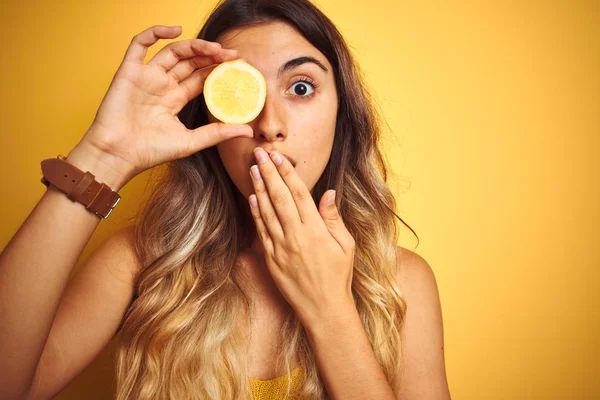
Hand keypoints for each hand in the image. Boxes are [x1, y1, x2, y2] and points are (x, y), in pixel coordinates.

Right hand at [76, 25, 252, 182]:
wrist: (118, 154)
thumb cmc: (150, 151)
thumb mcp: (191, 142)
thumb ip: (218, 133)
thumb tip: (248, 130)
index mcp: (175, 99)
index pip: (200, 78)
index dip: (218, 70)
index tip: (239, 66)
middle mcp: (162, 85)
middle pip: (190, 63)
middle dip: (212, 56)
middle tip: (232, 54)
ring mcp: (146, 77)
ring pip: (172, 52)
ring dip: (194, 46)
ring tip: (215, 48)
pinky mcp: (129, 71)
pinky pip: (140, 44)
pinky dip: (155, 33)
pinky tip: (175, 30)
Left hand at [247, 147, 355, 327]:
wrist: (324, 308)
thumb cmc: (338, 276)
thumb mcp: (345, 245)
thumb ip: (333, 218)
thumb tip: (327, 193)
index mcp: (315, 230)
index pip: (299, 193)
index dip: (287, 172)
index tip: (278, 156)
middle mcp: (296, 236)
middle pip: (279, 197)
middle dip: (269, 172)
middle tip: (259, 153)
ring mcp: (281, 248)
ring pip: (267, 211)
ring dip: (258, 188)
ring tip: (252, 168)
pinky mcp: (271, 259)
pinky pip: (262, 231)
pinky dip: (256, 213)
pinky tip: (252, 198)